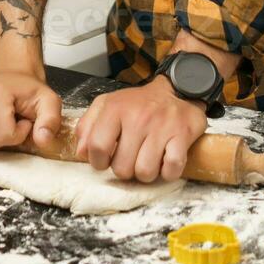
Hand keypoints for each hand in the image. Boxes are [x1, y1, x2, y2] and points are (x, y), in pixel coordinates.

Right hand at [0, 70, 62, 151]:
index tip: (22, 119)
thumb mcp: (49, 102)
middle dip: (4, 137)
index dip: (18, 133)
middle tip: (11, 119)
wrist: (12, 74)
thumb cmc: (28, 90)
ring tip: (0, 120)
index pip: (3, 136)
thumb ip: (50, 121)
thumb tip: (43, 140)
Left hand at [74, 77, 206, 182]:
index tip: (105, 161)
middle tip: (130, 158)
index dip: (98, 162)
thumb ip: (88, 126)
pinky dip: (168, 172)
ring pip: (145, 173)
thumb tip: (81, 153)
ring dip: (146, 173)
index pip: (97, 147)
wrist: (176, 90)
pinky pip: (171, 170)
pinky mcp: (182, 135)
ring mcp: (161, 127)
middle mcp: (138, 117)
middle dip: (124, 169)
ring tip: (147, 160)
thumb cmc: (139, 103)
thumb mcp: (107, 105)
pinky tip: (165, 161)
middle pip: (122, 168)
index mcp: (115, 109)